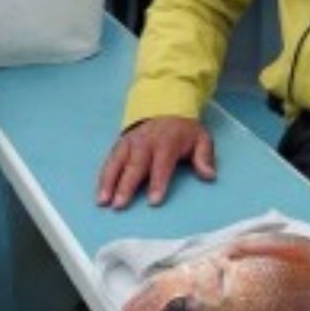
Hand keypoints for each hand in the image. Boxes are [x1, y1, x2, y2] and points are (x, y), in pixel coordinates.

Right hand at [96, 116, 215, 209]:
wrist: (164, 105)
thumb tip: (209, 175)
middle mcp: (145, 143)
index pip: (161, 164)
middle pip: (134, 166)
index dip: (157, 182)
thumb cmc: (184, 130)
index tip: (154, 201)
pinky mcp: (119, 145)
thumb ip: (204, 157)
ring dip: (108, 182)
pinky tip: (99, 194)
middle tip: (120, 205)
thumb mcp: (201, 138)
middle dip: (126, 186)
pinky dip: (103, 177)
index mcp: (166, 142)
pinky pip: (109, 161)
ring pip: (117, 163)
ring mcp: (129, 143)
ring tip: (103, 201)